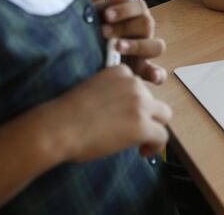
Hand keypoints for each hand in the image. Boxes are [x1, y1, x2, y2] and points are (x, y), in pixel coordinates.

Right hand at [45, 64, 171, 160]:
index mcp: (120, 71)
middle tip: (131, 131)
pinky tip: (142, 151)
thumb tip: (123, 112)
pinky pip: (162, 136)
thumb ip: (112, 93)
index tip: (124, 116)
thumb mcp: (93, 90)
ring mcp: (140, 104)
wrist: (59, 127)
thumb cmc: (66, 114)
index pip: (138, 85)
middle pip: (153, 100)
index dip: (134, 103)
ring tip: (141, 142)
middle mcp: (134, 83)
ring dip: (153, 128)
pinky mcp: (142, 125)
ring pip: (164, 115)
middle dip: (145, 115)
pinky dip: (155, 145)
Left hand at [98, 0, 166, 83]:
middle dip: (124, 27)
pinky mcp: (142, 71)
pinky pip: (158, 73)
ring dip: (137, 46)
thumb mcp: (96, 17)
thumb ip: (111, 5)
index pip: (139, 6)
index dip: (125, 10)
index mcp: (134, 16)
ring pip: (156, 46)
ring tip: (118, 48)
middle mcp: (143, 33)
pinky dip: (157, 75)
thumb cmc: (91, 32)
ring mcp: (145, 52)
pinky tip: (151, 78)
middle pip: (147, 24)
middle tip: (103, 32)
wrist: (77, 57)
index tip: (106, 15)